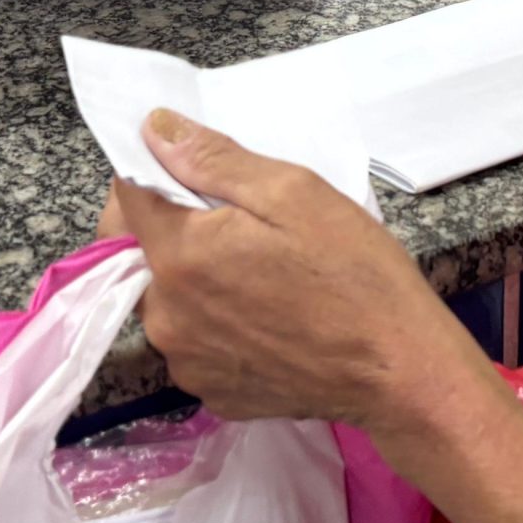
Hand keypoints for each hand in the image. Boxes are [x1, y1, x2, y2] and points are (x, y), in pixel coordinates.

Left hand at [112, 113, 474, 428]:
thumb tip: (152, 129)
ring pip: (165, 300)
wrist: (399, 370)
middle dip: (171, 227)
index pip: (123, 199)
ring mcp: (186, 363)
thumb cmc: (353, 272)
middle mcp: (165, 317)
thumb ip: (213, 160)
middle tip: (236, 219)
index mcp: (178, 257)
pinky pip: (194, 342)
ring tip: (257, 270)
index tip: (191, 170)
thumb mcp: (294, 193)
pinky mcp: (212, 393)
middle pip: (136, 253)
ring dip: (192, 276)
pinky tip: (265, 314)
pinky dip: (215, 322)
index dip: (150, 173)